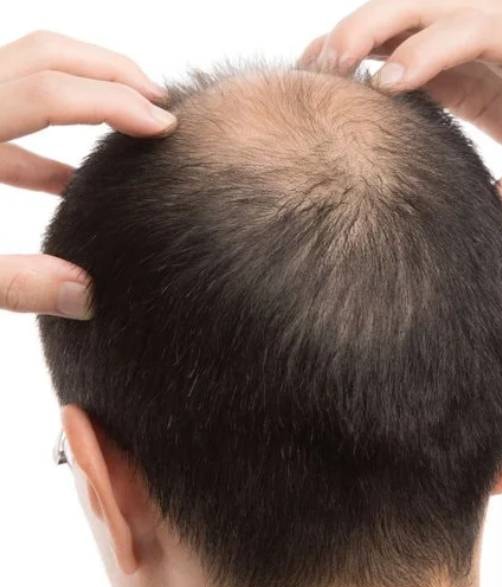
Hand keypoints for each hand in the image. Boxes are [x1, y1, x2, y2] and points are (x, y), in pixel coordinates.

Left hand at [0, 31, 174, 318]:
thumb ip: (16, 284)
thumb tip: (87, 296)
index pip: (49, 92)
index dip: (115, 105)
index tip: (166, 128)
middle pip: (47, 56)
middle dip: (113, 74)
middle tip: (165, 109)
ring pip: (30, 71)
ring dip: (87, 93)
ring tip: (135, 127)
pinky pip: (7, 111)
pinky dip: (47, 133)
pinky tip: (71, 179)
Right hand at [300, 0, 501, 224]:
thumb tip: (496, 213)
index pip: (475, 29)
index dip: (429, 49)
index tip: (389, 82)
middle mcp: (500, 23)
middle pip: (427, 5)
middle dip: (375, 26)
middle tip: (329, 63)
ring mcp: (473, 35)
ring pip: (405, 17)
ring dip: (358, 35)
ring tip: (313, 70)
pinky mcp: (456, 57)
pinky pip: (403, 44)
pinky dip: (366, 55)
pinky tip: (331, 80)